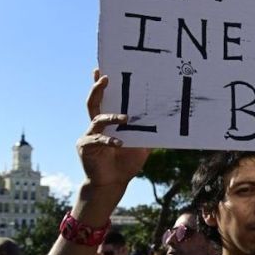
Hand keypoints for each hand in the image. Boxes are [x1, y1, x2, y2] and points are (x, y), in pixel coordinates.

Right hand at [76, 69, 149, 187]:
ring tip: (125, 118)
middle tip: (105, 77)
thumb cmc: (126, 164)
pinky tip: (120, 143)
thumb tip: (168, 122)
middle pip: (93, 103)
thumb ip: (149, 133)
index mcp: (107, 124)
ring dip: (111, 117)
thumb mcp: (142, 146)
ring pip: (97, 119)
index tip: (100, 70)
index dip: (100, 86)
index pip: (103, 101)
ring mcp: (88, 136)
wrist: (112, 184)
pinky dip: (110, 140)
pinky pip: (98, 140)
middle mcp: (95, 127)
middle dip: (97, 89)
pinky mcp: (86, 147)